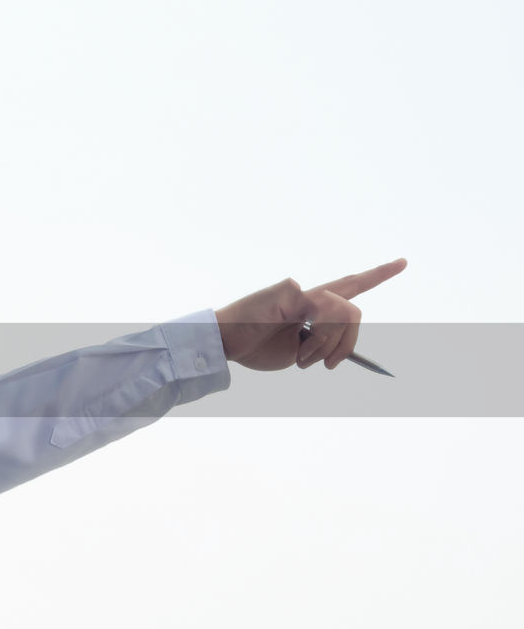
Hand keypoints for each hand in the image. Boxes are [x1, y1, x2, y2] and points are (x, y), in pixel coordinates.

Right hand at [214, 258, 407, 370]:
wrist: (224, 343)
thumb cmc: (254, 347)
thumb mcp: (298, 352)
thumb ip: (322, 344)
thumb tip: (344, 350)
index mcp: (311, 307)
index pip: (349, 287)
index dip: (377, 275)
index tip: (402, 262)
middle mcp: (309, 293)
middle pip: (354, 307)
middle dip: (350, 341)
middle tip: (331, 365)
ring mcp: (301, 289)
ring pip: (346, 312)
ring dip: (328, 344)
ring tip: (303, 358)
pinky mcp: (292, 290)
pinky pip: (325, 310)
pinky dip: (318, 336)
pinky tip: (297, 341)